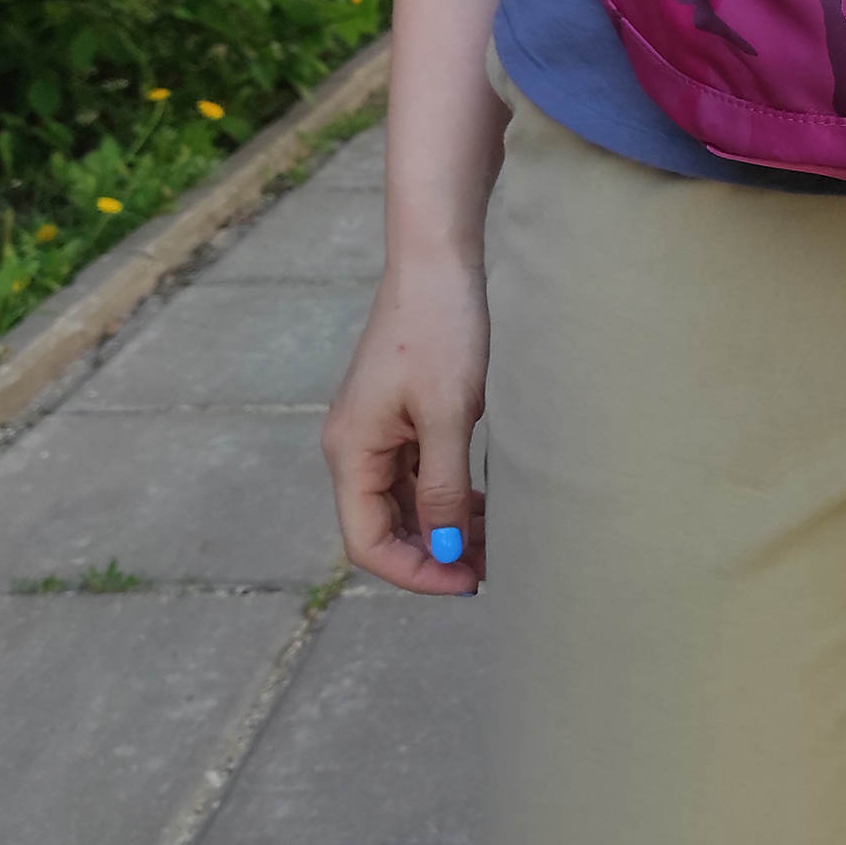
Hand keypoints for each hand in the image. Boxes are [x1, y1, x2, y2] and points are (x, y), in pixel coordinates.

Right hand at [320, 255, 488, 594]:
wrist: (438, 262)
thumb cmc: (440, 330)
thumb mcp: (447, 414)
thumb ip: (442, 486)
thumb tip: (443, 548)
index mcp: (351, 452)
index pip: (368, 542)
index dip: (415, 572)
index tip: (468, 582)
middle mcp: (355, 447)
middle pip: (384, 527)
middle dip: (433, 554)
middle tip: (489, 569)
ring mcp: (377, 430)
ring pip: (405, 502)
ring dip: (443, 528)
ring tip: (494, 545)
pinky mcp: (399, 413)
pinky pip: (417, 473)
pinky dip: (446, 495)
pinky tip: (482, 506)